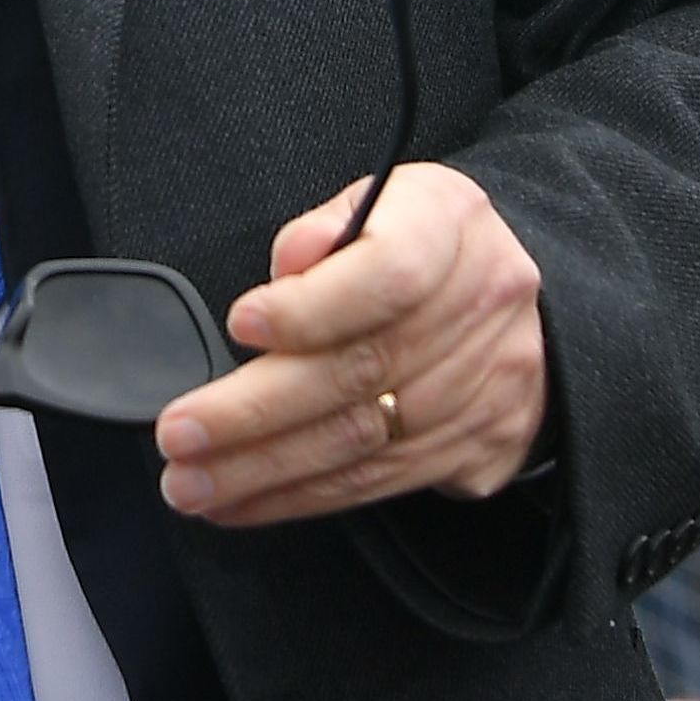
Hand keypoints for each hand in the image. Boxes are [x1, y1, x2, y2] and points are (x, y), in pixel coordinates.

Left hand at [152, 160, 548, 522]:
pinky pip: (380, 482)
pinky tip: (243, 500)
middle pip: (362, 371)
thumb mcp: (381, 199)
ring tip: (192, 483)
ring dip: (265, 470)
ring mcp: (487, 387)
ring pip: (364, 442)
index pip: (389, 274)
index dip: (311, 307)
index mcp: (453, 228)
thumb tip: (288, 264)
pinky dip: (301, 496)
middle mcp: (481, 310)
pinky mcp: (480, 447)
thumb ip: (326, 226)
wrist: (519, 302)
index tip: (240, 325)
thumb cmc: (426, 243)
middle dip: (255, 412)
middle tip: (180, 434)